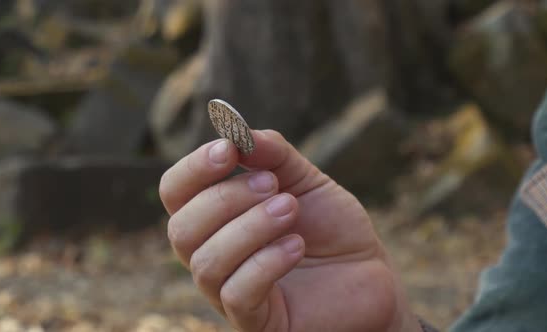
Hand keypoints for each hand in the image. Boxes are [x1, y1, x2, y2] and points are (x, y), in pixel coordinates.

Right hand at [160, 130, 421, 331]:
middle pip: (181, 228)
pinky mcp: (255, 321)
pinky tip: (297, 245)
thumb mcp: (307, 181)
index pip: (175, 193)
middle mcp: (213, 255)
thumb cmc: (332, 228)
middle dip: (227, 199)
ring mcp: (229, 293)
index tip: (228, 149)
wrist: (371, 275)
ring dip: (250, 227)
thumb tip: (238, 130)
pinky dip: (266, 262)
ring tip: (290, 209)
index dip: (194, 168)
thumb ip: (274, 154)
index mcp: (217, 218)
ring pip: (206, 262)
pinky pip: (236, 294)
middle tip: (273, 185)